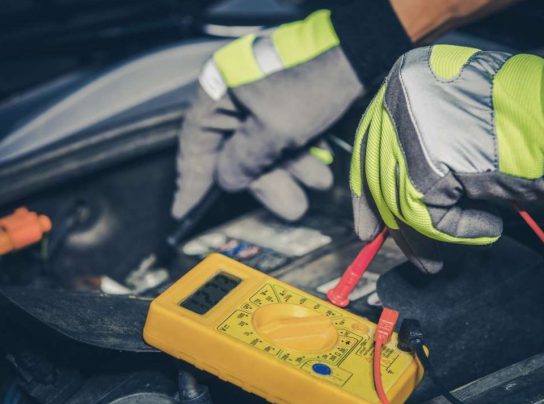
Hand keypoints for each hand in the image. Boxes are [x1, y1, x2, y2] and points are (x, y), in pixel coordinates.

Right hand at [172, 10, 362, 221]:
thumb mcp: (274, 130)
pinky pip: (285, 137)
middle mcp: (234, 95)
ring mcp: (261, 98)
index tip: (185, 210)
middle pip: (235, 152)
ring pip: (265, 148)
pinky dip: (301, 156)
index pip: (195, 143)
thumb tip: (228, 180)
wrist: (358, 51)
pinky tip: (322, 169)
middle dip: (266, 182)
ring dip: (291, 171)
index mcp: (219, 90)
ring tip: (318, 182)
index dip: (192, 180)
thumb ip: (245, 160)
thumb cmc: (311, 82)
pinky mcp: (287, 101)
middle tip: (289, 206)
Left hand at [350, 44, 543, 272]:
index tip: (368, 225)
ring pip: (400, 198)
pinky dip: (457, 230)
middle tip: (402, 253)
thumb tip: (386, 204)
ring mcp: (409, 126)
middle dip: (392, 222)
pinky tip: (489, 225)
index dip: (367, 192)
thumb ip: (421, 151)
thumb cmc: (529, 126)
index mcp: (406, 78)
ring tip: (444, 258)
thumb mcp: (459, 131)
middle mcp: (400, 95)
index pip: (370, 143)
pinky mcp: (426, 162)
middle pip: (379, 174)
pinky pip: (427, 214)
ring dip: (427, 236)